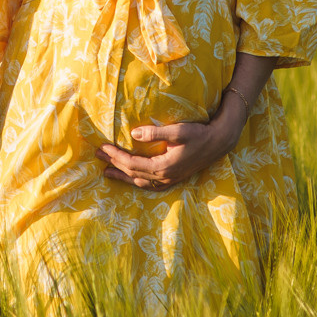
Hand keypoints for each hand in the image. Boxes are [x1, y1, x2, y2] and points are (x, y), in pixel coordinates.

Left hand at [95, 112, 239, 189]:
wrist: (219, 142)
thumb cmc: (199, 134)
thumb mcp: (178, 131)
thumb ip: (156, 132)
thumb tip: (134, 133)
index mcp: (164, 166)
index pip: (132, 163)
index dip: (115, 156)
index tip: (102, 147)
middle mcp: (165, 176)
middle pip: (132, 173)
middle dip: (114, 164)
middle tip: (97, 156)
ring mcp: (170, 180)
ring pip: (140, 183)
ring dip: (123, 177)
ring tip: (107, 172)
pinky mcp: (174, 178)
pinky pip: (150, 185)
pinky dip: (137, 182)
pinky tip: (131, 179)